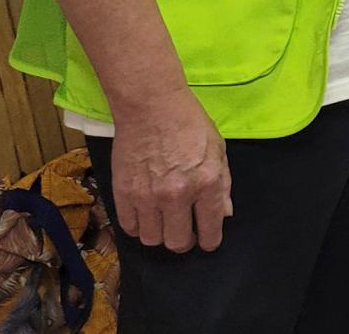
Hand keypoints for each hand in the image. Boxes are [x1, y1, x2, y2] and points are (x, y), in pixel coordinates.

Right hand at [109, 90, 230, 251]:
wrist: (151, 106)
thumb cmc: (190, 124)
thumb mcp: (218, 150)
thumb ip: (223, 185)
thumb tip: (225, 214)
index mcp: (206, 183)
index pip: (210, 230)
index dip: (210, 240)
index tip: (207, 240)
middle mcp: (177, 195)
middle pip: (178, 242)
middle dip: (185, 242)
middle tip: (185, 231)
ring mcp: (147, 196)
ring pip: (152, 239)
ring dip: (160, 234)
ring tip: (164, 221)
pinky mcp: (123, 193)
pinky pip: (130, 227)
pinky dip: (139, 226)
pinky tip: (146, 214)